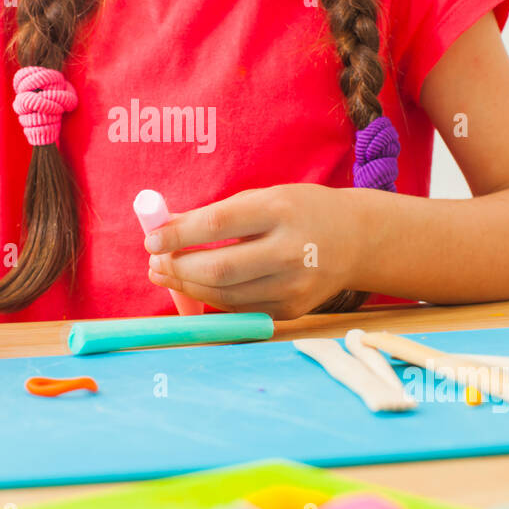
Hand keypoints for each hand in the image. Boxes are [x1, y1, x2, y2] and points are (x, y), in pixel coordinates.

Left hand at [144, 184, 360, 319]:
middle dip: (177, 269)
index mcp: (280, 211)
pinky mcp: (292, 310)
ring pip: (224, 296)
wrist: (357, 240)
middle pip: (218, 269)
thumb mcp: (264, 198)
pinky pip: (240, 309)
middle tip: (154, 263)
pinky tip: (196, 286)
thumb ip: (217, 214)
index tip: (151, 240)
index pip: (218, 223)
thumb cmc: (300, 211)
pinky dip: (211, 298)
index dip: (178, 235)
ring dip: (186, 288)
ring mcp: (294, 286)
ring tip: (165, 275)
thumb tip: (165, 229)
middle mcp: (290, 251)